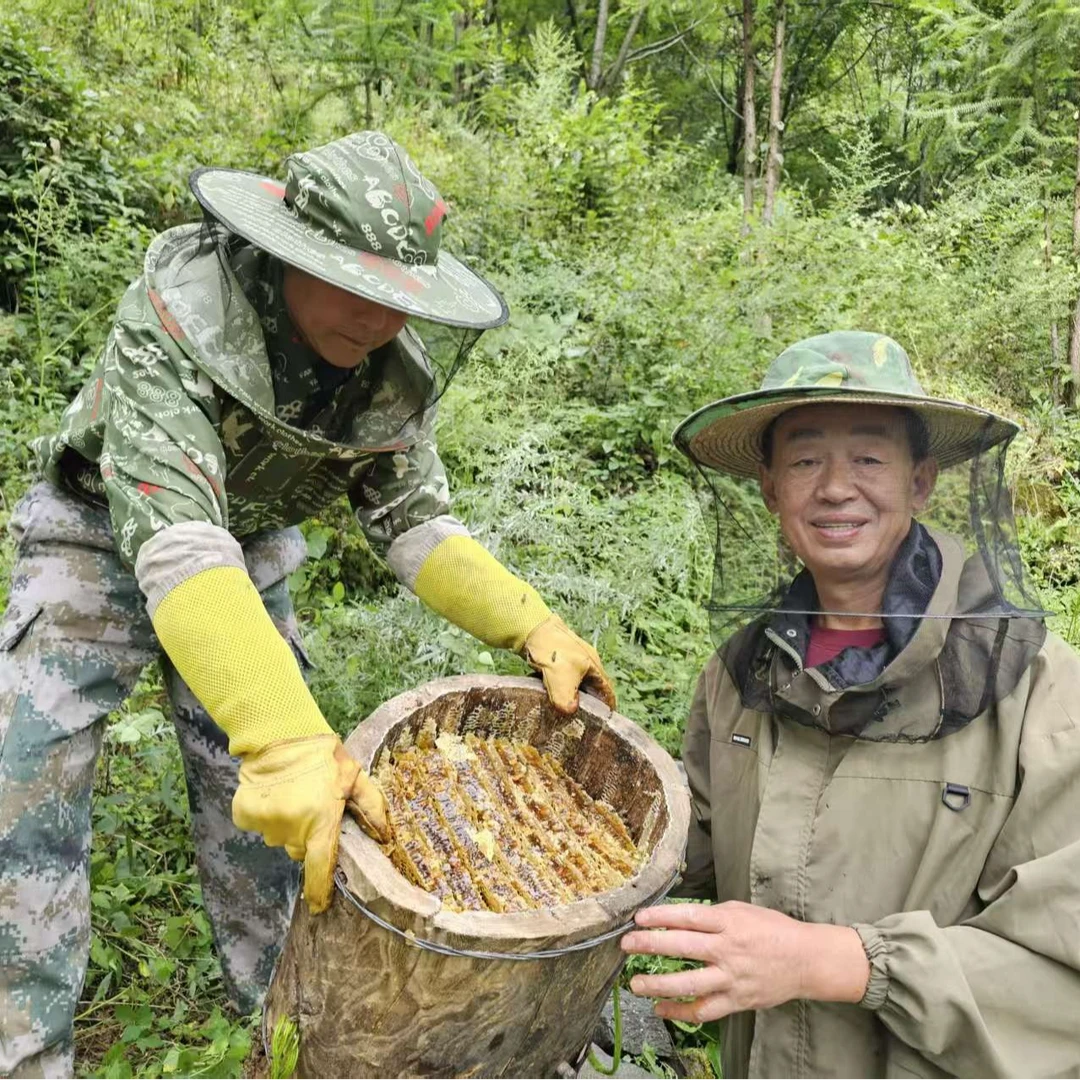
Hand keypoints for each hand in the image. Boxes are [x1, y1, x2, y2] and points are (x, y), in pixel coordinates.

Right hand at [232, 734, 389, 914]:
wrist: (280, 734)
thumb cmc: (324, 757)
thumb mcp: (355, 777)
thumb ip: (372, 807)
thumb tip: (384, 836)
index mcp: (320, 822)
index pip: (319, 867)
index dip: (319, 890)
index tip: (319, 907)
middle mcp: (291, 830)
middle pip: (300, 849)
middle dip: (307, 836)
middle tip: (312, 808)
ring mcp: (266, 824)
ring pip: (279, 838)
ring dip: (287, 825)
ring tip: (293, 796)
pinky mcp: (245, 815)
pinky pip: (258, 826)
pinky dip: (265, 816)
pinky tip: (274, 795)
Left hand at [523, 614, 616, 713]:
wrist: (531, 628)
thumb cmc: (552, 651)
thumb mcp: (561, 680)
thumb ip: (566, 700)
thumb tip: (569, 711)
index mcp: (593, 665)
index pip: (606, 690)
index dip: (606, 706)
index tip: (603, 721)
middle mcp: (585, 661)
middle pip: (590, 687)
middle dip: (585, 702)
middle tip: (578, 718)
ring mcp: (570, 658)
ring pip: (574, 682)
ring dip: (568, 694)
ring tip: (560, 707)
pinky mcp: (556, 657)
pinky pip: (560, 677)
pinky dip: (555, 686)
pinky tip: (546, 692)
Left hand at [620, 901, 869, 1022]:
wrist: (805, 960)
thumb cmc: (771, 929)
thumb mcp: (742, 910)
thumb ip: (712, 914)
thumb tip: (678, 916)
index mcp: (729, 921)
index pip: (687, 916)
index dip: (660, 917)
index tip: (638, 918)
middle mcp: (728, 949)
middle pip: (682, 947)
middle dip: (650, 945)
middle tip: (626, 944)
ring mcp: (731, 977)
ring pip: (689, 983)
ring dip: (658, 985)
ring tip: (635, 984)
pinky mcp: (736, 1001)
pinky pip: (704, 1010)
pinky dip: (680, 1012)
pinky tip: (660, 1009)